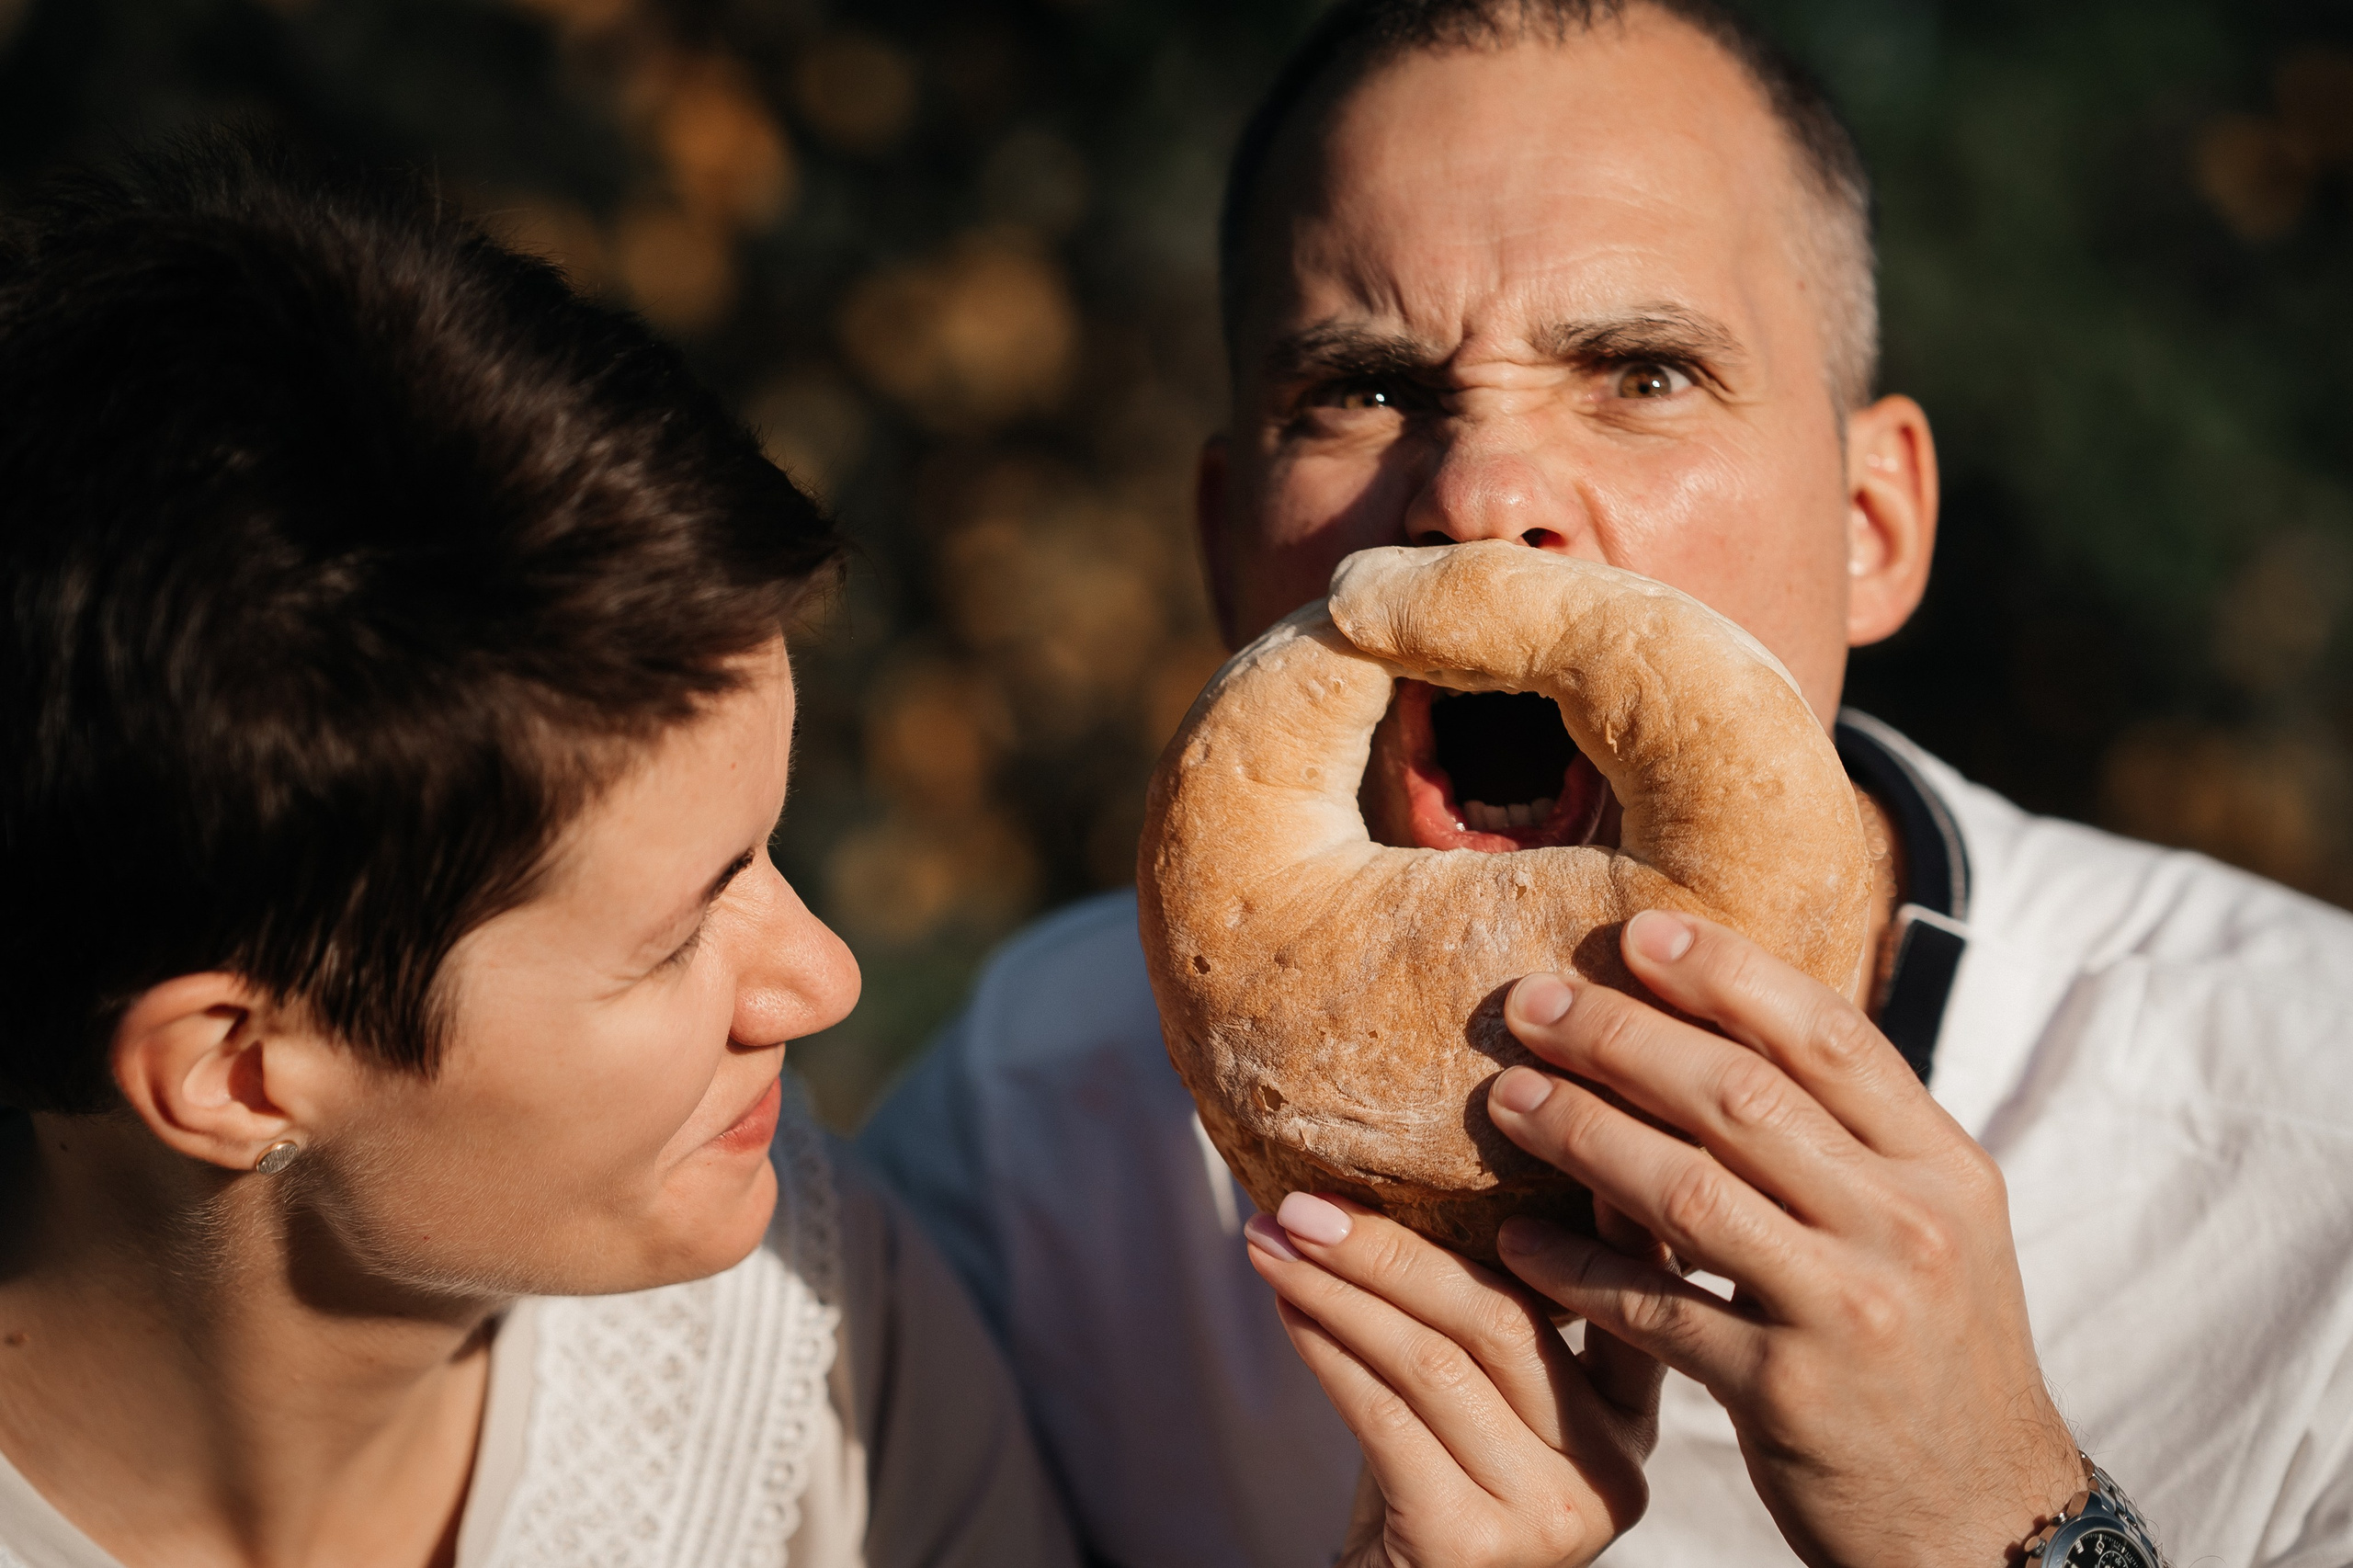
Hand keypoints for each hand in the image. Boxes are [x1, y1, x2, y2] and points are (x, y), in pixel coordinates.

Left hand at [1244, 1191, 1662, 1567]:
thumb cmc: (1433, 1480)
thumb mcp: (1484, 1392)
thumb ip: (1492, 1303)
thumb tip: (1421, 1154)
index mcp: (1634, 1408)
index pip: (1625, 1282)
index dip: (1584, 1194)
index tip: (1532, 1102)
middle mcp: (1615, 1464)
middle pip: (1502, 1314)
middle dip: (1392, 1245)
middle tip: (1308, 1197)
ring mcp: (1554, 1511)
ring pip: (1434, 1359)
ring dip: (1338, 1288)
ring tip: (1272, 1238)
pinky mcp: (1476, 1545)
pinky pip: (1385, 1417)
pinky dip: (1324, 1350)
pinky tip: (1285, 1306)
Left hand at [1484, 909, 2082, 1567]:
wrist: (1983, 1521)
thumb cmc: (1932, 1354)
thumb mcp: (1935, 1228)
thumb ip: (1852, 1137)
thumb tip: (1730, 1018)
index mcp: (1945, 1168)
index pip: (1828, 1036)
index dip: (1726, 974)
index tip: (1638, 934)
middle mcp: (1907, 1227)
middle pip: (1741, 1097)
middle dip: (1622, 1039)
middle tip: (1533, 1006)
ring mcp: (1848, 1311)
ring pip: (1686, 1191)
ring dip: (1581, 1133)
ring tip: (1505, 1099)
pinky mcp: (1787, 1395)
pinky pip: (1654, 1310)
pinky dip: (1577, 1269)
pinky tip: (1517, 1239)